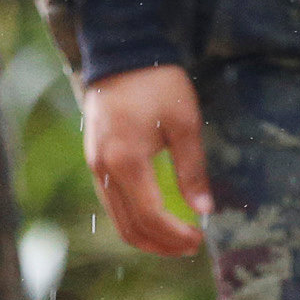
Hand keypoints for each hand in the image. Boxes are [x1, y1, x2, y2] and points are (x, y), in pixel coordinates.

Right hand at [82, 63, 209, 256]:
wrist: (122, 53)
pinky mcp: (95, 160)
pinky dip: (134, 218)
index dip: (175, 235)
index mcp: (126, 161)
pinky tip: (157, 217)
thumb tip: (204, 210)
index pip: (150, 216)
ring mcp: (95, 166)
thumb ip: (192, 169)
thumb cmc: (158, 84)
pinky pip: (112, 203)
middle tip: (192, 246)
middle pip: (129, 227)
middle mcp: (104, 169)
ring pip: (117, 219)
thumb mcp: (184, 123)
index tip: (199, 238)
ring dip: (147, 236)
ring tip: (177, 238)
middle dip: (161, 244)